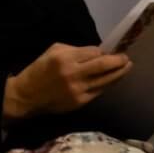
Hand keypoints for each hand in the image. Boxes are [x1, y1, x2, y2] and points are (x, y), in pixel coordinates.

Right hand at [3, 44, 131, 121]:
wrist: (26, 96)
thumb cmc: (39, 70)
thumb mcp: (52, 52)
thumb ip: (74, 50)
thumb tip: (96, 52)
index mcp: (65, 58)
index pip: (94, 52)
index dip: (105, 51)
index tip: (111, 50)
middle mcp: (73, 74)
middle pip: (105, 65)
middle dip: (119, 61)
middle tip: (126, 58)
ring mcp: (78, 90)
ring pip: (107, 80)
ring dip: (120, 73)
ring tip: (127, 67)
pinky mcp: (80, 102)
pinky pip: (100, 91)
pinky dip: (108, 84)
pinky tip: (112, 79)